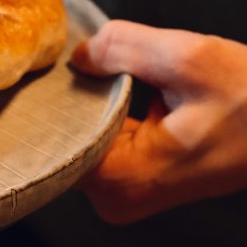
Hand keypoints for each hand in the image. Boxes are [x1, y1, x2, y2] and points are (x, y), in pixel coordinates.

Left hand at [71, 20, 246, 223]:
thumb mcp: (190, 60)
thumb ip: (124, 48)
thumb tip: (78, 55)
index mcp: (120, 179)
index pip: (55, 139)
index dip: (60, 98)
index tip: (72, 70)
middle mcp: (114, 198)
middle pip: (68, 136)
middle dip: (84, 98)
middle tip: (106, 67)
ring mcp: (122, 195)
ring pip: (86, 136)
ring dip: (102, 104)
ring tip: (135, 85)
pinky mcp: (133, 183)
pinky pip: (103, 141)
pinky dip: (115, 114)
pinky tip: (138, 98)